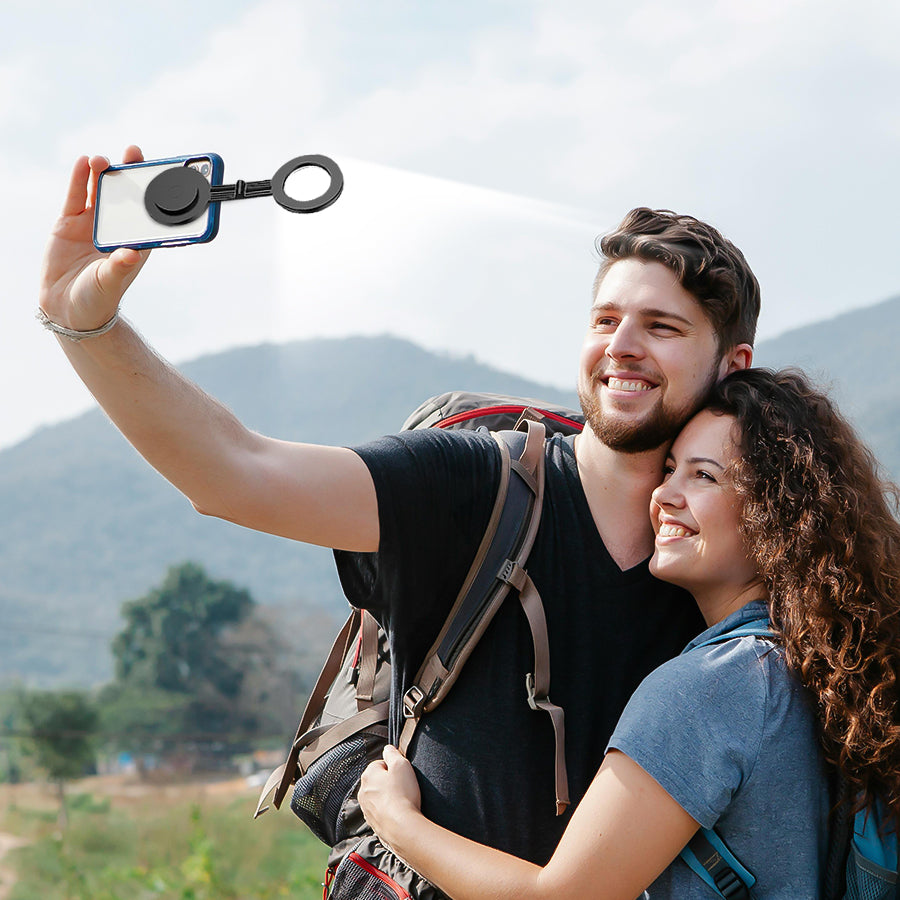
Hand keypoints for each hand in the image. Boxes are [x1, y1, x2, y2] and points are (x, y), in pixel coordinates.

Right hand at [38, 146, 149, 331]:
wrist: (67, 308)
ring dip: (103, 173)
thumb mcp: (110, 282)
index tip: (163, 172)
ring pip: (100, 191)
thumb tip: (132, 253)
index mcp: (135, 241)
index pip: (149, 212)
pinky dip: (79, 179)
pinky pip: (76, 196)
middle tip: (134, 151)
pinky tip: (83, 163)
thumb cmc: (98, 298)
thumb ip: (120, 266)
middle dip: (130, 173)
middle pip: (126, 195)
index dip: (154, 193)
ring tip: (103, 160)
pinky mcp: (69, 222)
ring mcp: (92, 223)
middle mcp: (116, 228)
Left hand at [358, 745, 422, 848]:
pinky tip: (399, 813)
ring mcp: (366, 809)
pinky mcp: (372, 823)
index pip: (380, 764)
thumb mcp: (401, 765)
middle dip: (390, 783)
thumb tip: (388, 749)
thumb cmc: (402, 795)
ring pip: (378, 797)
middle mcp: (363, 791)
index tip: (403, 775)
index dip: (394, 768)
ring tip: (403, 802)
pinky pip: (381, 812)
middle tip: (404, 788)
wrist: (401, 828)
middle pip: (378, 781)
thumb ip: (393, 753)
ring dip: (389, 797)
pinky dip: (388, 812)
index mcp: (368, 775)